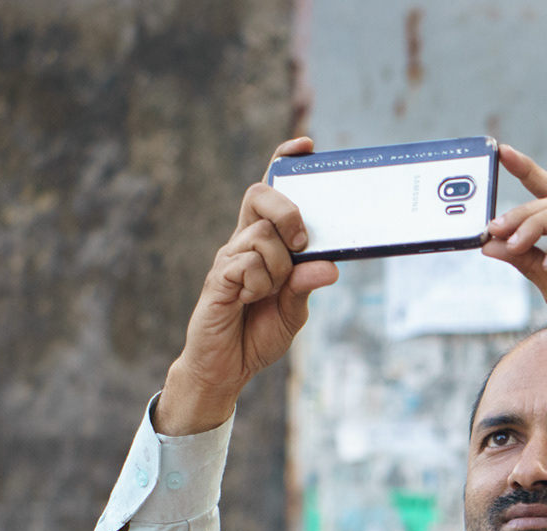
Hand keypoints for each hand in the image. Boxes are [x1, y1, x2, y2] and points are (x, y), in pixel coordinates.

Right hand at [158, 137, 338, 435]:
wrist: (225, 369)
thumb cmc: (257, 334)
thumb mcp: (294, 312)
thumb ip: (307, 285)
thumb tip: (329, 265)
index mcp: (263, 244)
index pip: (269, 194)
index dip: (282, 165)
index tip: (304, 145)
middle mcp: (243, 243)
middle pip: (260, 196)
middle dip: (287, 210)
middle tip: (303, 241)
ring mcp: (228, 259)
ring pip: (262, 237)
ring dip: (278, 268)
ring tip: (269, 295)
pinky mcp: (218, 280)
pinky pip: (245, 265)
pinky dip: (258, 285)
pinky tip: (249, 302)